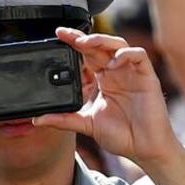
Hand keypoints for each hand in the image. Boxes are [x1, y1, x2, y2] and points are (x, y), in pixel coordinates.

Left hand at [34, 28, 180, 170]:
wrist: (144, 149)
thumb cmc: (122, 136)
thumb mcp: (87, 124)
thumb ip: (64, 119)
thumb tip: (37, 120)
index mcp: (104, 80)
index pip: (87, 54)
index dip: (74, 43)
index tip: (58, 35)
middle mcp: (117, 73)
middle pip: (101, 45)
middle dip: (84, 38)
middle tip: (67, 36)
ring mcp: (132, 73)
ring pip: (119, 44)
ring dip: (103, 41)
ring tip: (87, 44)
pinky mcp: (147, 77)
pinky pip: (139, 56)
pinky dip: (126, 55)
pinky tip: (113, 64)